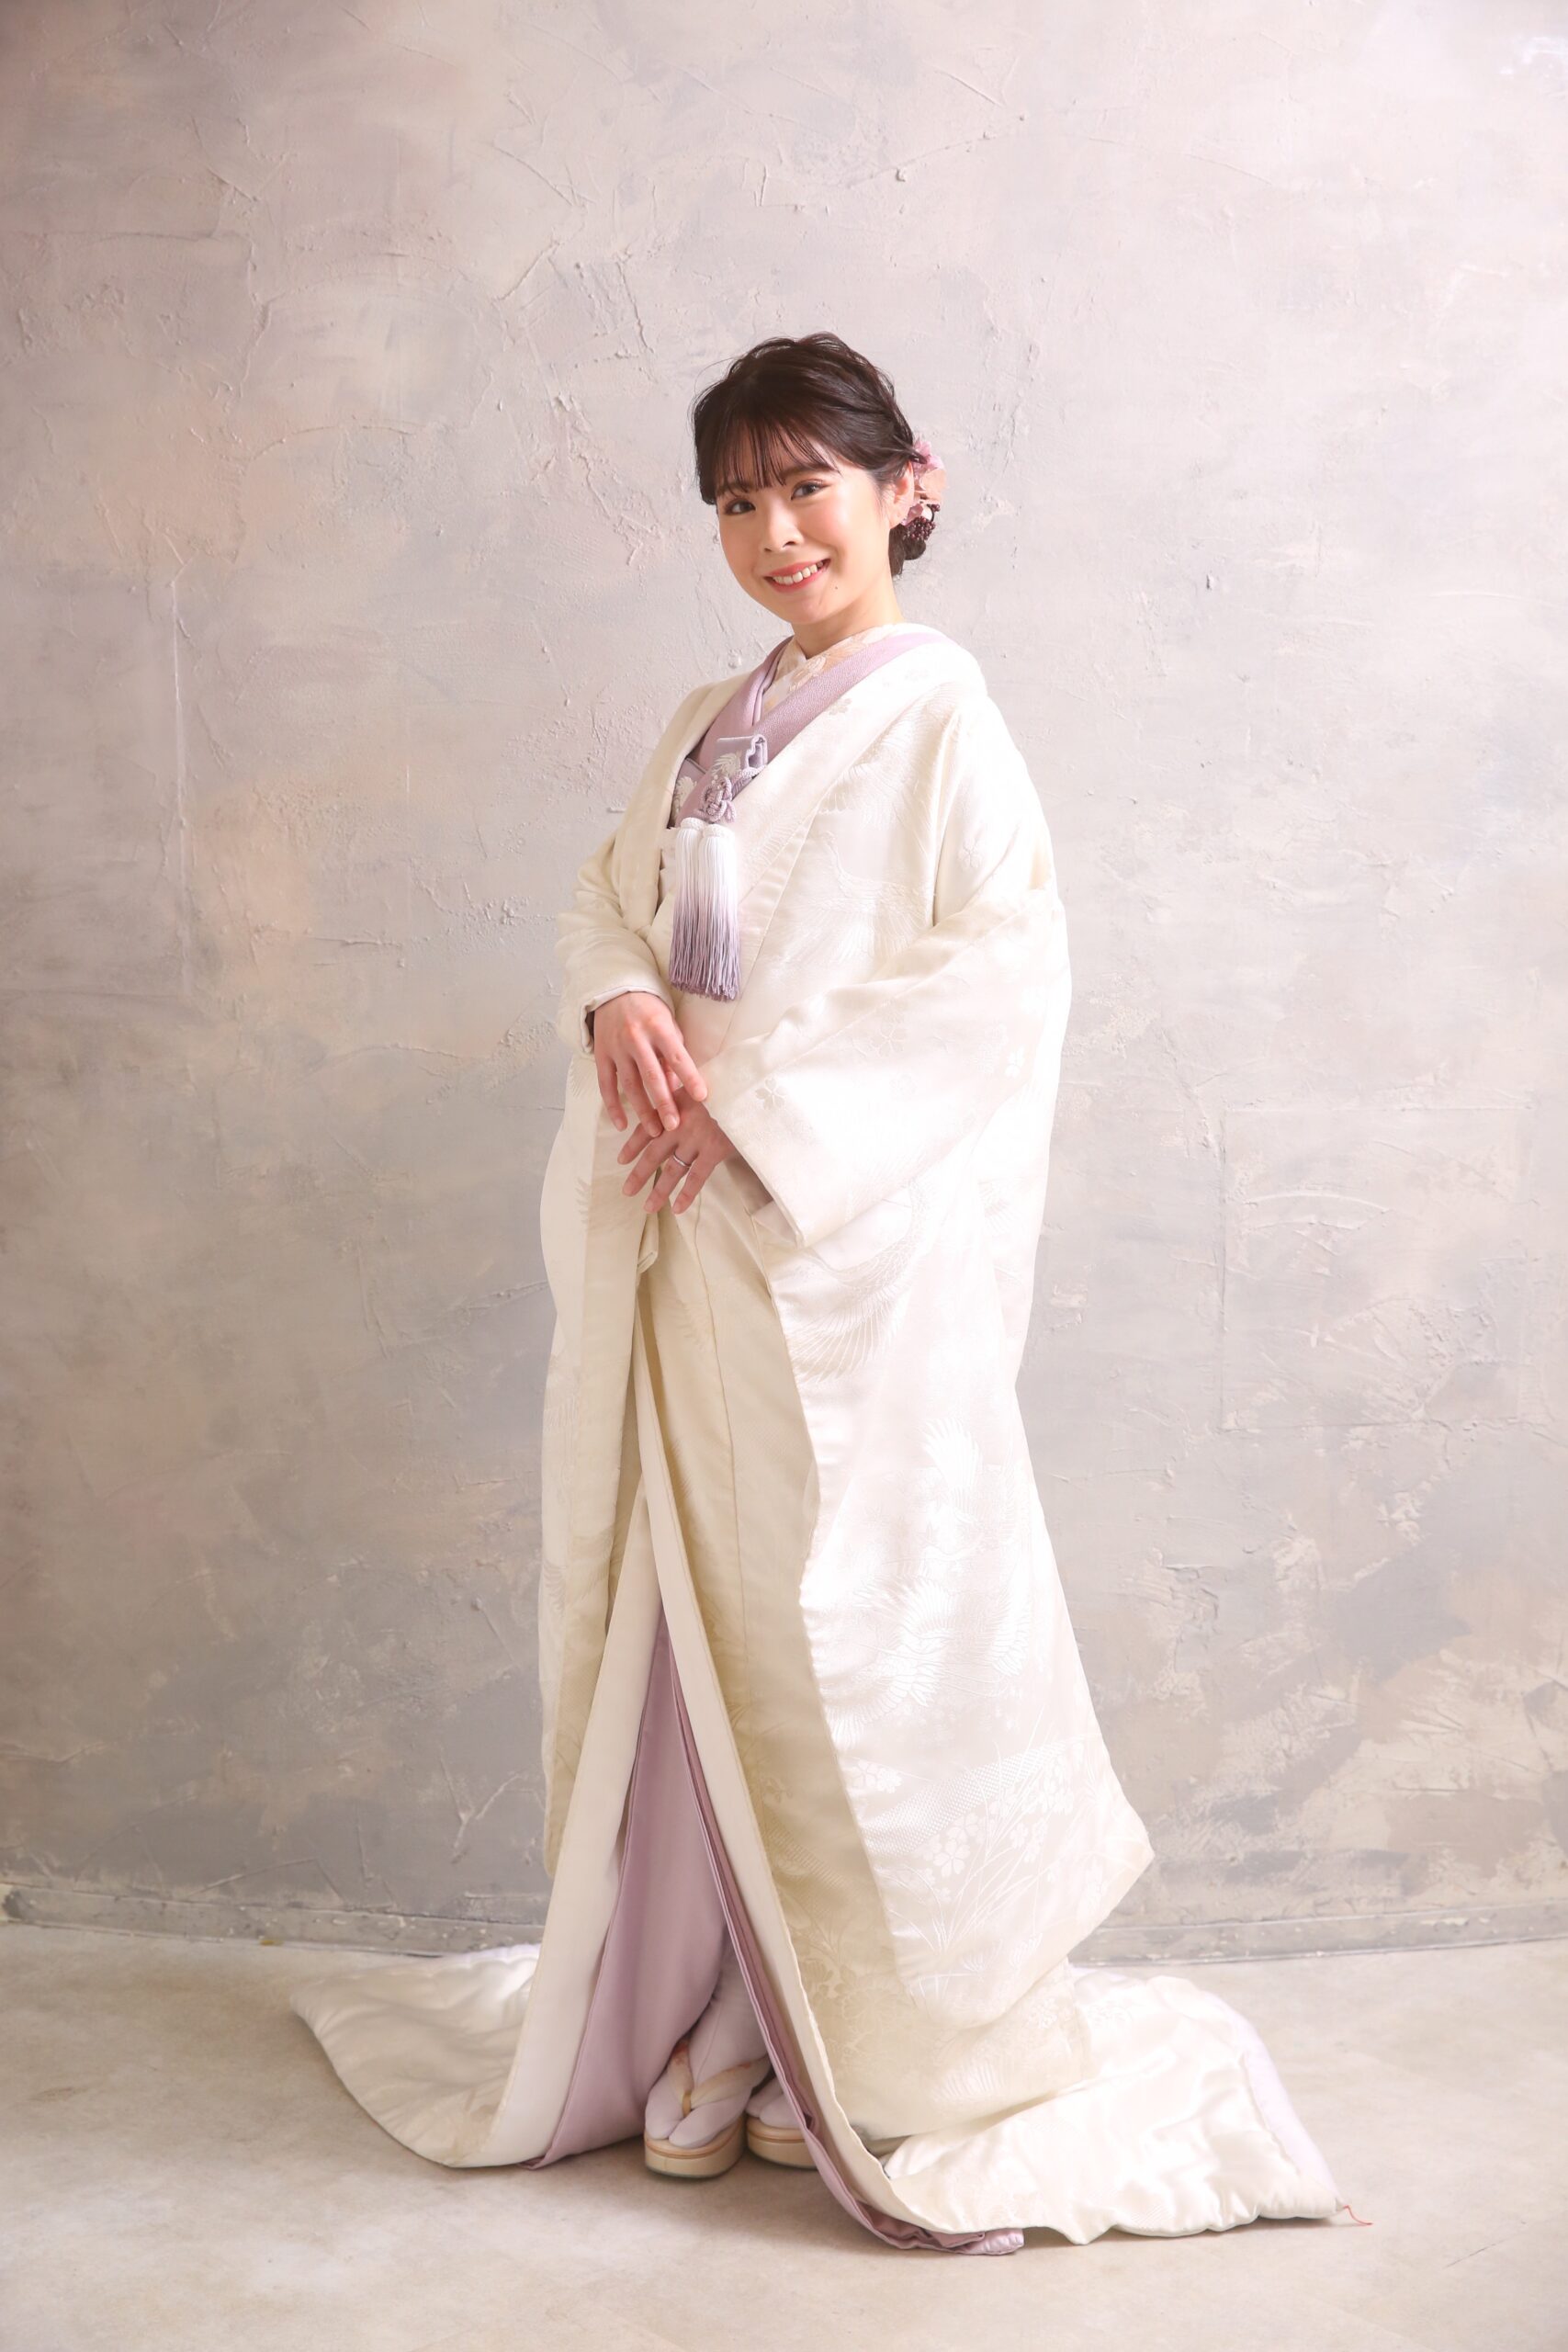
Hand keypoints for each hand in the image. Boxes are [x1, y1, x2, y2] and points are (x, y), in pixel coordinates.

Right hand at [591, 990, 707, 1136]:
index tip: (702, 1097)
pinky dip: (613, 1106)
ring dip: (642, 1110)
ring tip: (654, 1131)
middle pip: (652, 1076)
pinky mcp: (601, 1055)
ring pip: (629, 1084)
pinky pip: (606, 1085)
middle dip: (664, 1103)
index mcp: (658, 1028)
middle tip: (674, 1126)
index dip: (690, 1077)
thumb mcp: (668, 1024)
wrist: (614, 992)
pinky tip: (622, 1124)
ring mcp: (616, 1048)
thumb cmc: (649, 1011)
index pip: (677, 1057)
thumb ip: (674, 1053)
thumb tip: (677, 1087)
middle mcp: (636, 1038)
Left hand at [617, 1088, 738, 1213]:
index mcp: (673, 1105)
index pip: (647, 1128)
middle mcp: (678, 1123)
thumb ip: (684, 1093)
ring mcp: (695, 1139)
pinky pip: (697, 1177)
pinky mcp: (714, 1150)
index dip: (633, 1145)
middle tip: (627, 1191)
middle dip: (639, 1174)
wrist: (746, 1086)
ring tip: (648, 1207)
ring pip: (672, 1170)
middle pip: (653, 1154)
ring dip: (659, 1190)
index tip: (622, 1160)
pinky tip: (677, 1209)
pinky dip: (686, 1194)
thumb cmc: (726, 1080)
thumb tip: (673, 1099)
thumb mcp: (698, 1081)